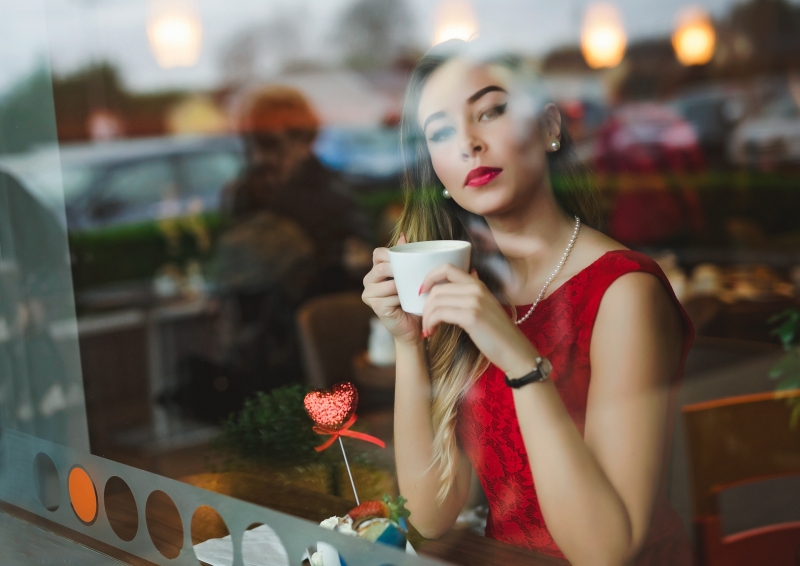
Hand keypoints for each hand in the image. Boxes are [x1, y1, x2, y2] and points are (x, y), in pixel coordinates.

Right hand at [362, 234, 421, 344]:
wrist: (413, 326)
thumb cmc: (413, 300)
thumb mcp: (411, 276)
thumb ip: (406, 258)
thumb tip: (403, 236)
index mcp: (376, 270)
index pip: (378, 253)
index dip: (390, 254)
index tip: (405, 259)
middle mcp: (368, 280)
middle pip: (381, 267)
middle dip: (398, 271)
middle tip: (412, 277)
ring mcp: (369, 294)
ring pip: (388, 283)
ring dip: (402, 287)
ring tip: (411, 292)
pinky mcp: (375, 306)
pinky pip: (390, 297)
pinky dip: (401, 299)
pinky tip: (406, 303)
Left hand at [419, 264, 539, 377]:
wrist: (515, 351)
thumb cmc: (498, 334)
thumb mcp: (486, 307)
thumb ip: (472, 293)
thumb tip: (460, 280)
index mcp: (478, 284)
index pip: (447, 268)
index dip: (430, 277)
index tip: (422, 291)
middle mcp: (476, 289)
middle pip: (437, 289)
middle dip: (425, 306)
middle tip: (426, 321)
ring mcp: (474, 301)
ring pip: (436, 301)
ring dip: (427, 317)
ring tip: (428, 329)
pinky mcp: (471, 316)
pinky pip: (440, 314)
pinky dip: (431, 323)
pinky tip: (431, 332)